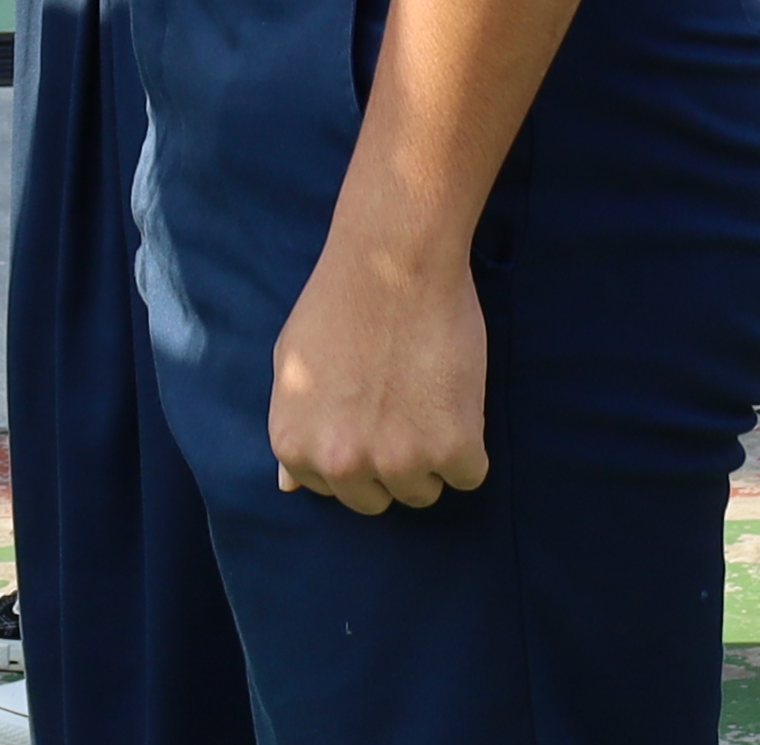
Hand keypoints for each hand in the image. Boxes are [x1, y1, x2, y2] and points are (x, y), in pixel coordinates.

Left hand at [267, 228, 488, 511]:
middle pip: (378, 498)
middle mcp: (340, 464)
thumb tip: (290, 486)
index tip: (366, 410)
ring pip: (424, 491)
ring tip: (426, 395)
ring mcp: (397, 461)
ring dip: (431, 454)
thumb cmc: (340, 302)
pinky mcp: (451, 449)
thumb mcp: (291, 365)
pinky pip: (468, 474)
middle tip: (400, 403)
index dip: (355, 448)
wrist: (392, 261)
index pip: (333, 488)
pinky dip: (470, 444)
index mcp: (295, 446)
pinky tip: (454, 396)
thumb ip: (294, 429)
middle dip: (390, 460)